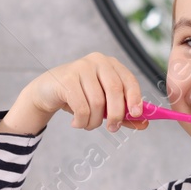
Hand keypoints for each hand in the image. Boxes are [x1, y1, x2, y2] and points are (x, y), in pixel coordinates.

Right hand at [0, 52, 151, 135]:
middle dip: (116, 114)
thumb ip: (123, 113)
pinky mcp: (66, 78)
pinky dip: (82, 121)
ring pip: (97, 102)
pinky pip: (81, 107)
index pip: (129, 80)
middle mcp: (97, 61)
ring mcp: (81, 67)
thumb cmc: (79, 96)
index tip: (137, 115)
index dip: (135, 98)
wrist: (46, 91)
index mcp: (110, 64)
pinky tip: (76, 123)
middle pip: (114, 90)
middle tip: (112, 128)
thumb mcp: (103, 105)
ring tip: (88, 125)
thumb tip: (144, 124)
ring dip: (94, 121)